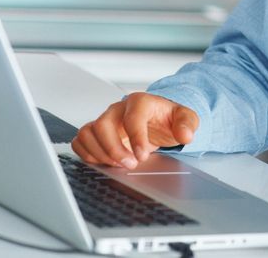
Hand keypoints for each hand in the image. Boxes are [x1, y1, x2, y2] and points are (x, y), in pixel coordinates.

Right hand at [71, 92, 198, 168]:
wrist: (157, 119)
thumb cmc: (167, 118)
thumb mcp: (185, 118)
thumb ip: (187, 124)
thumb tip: (186, 135)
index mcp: (140, 102)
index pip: (132, 117)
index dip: (136, 138)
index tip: (142, 156)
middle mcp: (118, 109)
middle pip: (103, 125)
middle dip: (114, 149)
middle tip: (130, 164)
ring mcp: (105, 120)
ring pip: (88, 132)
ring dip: (99, 153)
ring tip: (118, 165)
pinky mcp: (96, 132)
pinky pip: (80, 140)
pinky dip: (87, 154)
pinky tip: (104, 162)